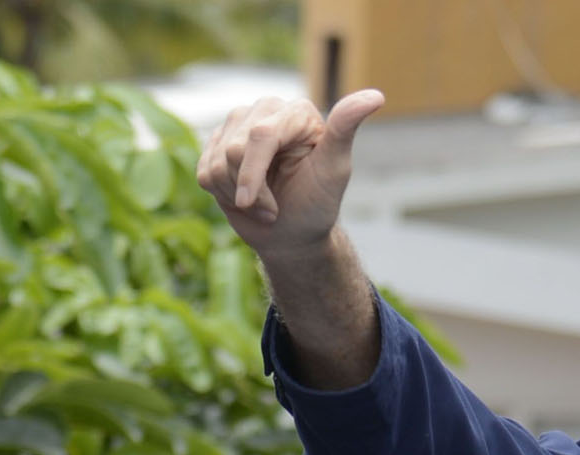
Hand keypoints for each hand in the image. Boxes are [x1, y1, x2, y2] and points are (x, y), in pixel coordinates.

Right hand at [196, 89, 383, 258]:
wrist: (292, 234)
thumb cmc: (317, 204)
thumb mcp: (335, 170)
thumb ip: (345, 130)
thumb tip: (375, 95)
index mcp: (296, 112)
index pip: (261, 136)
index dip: (255, 176)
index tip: (265, 210)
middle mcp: (265, 110)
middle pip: (234, 150)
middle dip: (252, 191)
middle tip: (274, 208)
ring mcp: (237, 126)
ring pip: (217, 162)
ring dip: (237, 196)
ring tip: (262, 205)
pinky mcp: (216, 145)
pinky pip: (204, 172)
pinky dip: (222, 195)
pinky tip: (243, 198)